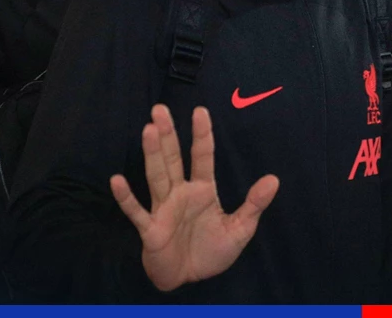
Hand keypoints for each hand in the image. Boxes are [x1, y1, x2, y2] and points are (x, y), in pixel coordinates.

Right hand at [111, 105, 278, 292]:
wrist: (189, 281)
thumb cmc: (211, 251)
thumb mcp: (239, 230)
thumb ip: (254, 205)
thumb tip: (274, 179)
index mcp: (202, 190)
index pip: (202, 157)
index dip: (202, 135)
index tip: (200, 111)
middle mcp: (180, 194)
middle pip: (173, 159)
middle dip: (168, 135)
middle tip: (160, 109)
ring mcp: (163, 209)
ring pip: (156, 177)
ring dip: (152, 154)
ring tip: (148, 130)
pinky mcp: (150, 230)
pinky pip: (136, 212)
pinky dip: (127, 198)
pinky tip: (117, 180)